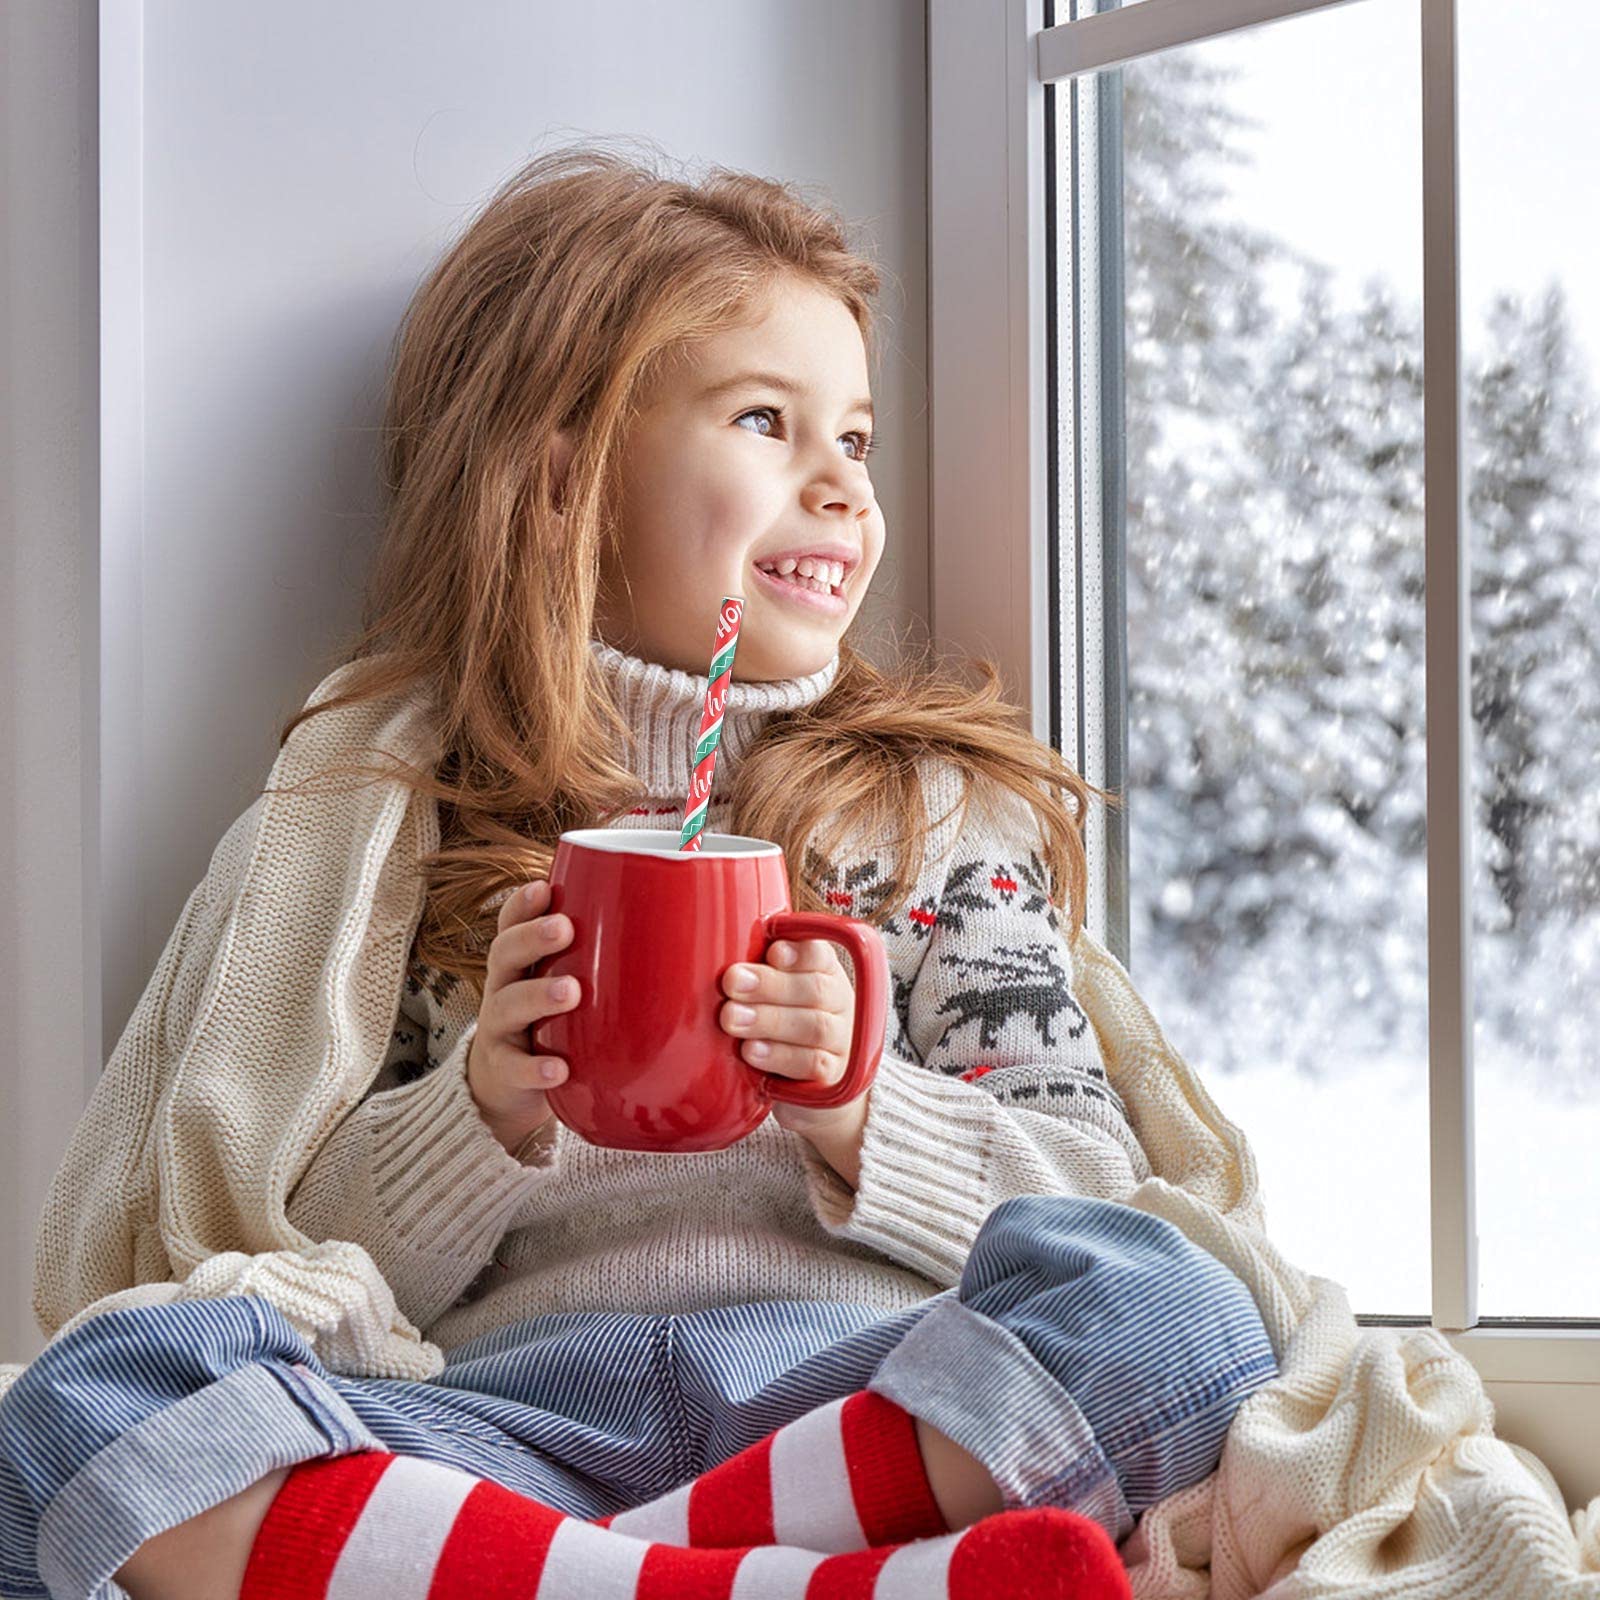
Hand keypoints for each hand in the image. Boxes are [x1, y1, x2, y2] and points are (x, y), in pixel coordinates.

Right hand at [466, 877, 578, 1155]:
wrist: (508, 1084)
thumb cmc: (553, 1019)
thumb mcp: (569, 983)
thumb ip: (605, 959)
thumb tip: (686, 924)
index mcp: (522, 961)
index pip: (512, 922)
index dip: (523, 904)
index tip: (545, 887)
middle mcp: (504, 988)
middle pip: (505, 953)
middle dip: (533, 938)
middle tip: (565, 929)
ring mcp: (500, 1030)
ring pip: (508, 1006)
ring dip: (538, 996)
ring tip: (571, 991)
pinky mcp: (505, 1072)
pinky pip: (515, 1069)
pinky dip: (535, 1068)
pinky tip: (559, 1069)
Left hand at [719, 937, 867, 1142]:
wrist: (808, 1087)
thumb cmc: (779, 1024)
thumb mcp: (771, 992)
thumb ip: (755, 969)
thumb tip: (716, 945)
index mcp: (824, 971)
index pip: (820, 954)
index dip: (799, 952)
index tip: (772, 952)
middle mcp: (839, 1003)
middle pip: (815, 989)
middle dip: (770, 985)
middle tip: (732, 983)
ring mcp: (840, 1041)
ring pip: (814, 1027)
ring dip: (769, 1020)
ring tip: (731, 1019)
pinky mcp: (833, 1077)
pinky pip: (812, 1064)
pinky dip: (780, 1056)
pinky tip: (752, 1051)